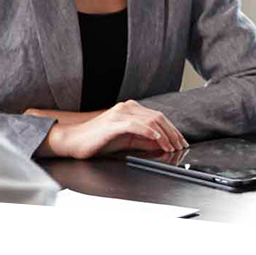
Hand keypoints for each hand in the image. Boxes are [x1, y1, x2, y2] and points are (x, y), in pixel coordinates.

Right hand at [39, 101, 187, 158]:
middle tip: (181, 146)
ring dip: (164, 135)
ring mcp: (120, 114)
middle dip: (173, 133)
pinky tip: (157, 139)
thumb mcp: (126, 140)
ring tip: (171, 146)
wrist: (73, 141)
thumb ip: (144, 140)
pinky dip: (148, 132)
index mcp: (131, 109)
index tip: (182, 142)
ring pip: (150, 121)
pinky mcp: (113, 123)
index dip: (173, 130)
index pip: (159, 118)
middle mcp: (127, 108)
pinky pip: (135, 125)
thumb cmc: (98, 141)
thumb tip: (162, 144)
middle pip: (158, 118)